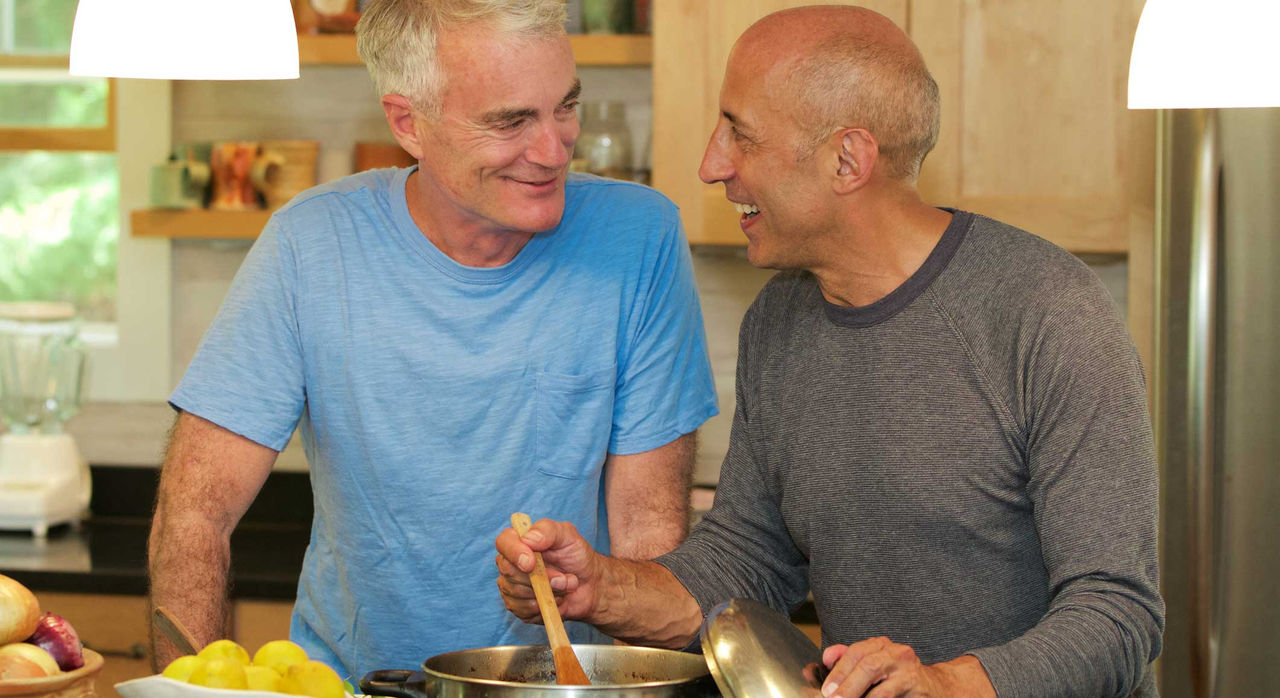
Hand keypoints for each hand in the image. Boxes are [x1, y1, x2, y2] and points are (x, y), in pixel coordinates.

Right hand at [495, 518, 601, 623]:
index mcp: (519, 541)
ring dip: (548, 592)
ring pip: (517, 593)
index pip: (503, 542)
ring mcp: (512, 586)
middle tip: (563, 577)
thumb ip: (548, 530)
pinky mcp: (519, 607)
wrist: (589, 585)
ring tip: (564, 586)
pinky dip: (545, 606)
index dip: (514, 552)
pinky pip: (523, 610)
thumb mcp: (568, 536)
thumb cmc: (576, 556)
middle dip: (541, 577)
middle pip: (509, 571)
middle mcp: (510, 563)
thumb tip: (528, 539)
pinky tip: (556, 599)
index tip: (531, 563)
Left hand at [820, 638, 994, 697]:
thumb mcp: (874, 663)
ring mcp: (910, 673)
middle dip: (847, 684)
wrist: (938, 687)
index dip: (839, 668)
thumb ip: (848, 661)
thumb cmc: (898, 677)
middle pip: (868, 666)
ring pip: (882, 689)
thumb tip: (820, 663)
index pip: (857, 652)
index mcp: (883, 645)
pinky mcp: (919, 692)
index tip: (825, 686)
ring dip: (860, 696)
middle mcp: (898, 654)